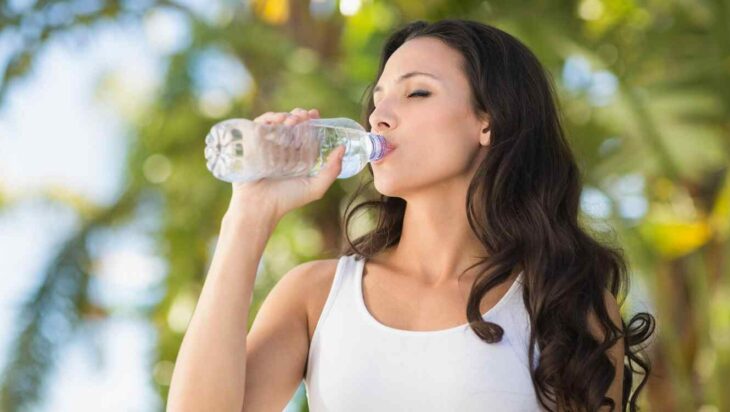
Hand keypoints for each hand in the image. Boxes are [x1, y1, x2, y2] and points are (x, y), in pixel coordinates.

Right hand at [226, 108, 345, 220]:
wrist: (259, 206)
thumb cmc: (287, 200)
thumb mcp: (315, 187)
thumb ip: (332, 171)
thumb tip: (342, 148)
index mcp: (299, 156)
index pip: (307, 132)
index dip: (312, 121)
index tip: (314, 114)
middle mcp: (284, 149)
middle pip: (292, 124)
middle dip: (299, 116)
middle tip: (303, 116)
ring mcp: (268, 145)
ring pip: (277, 122)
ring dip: (286, 115)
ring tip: (292, 120)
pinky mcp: (253, 144)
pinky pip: (260, 125)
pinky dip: (268, 118)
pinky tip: (277, 120)